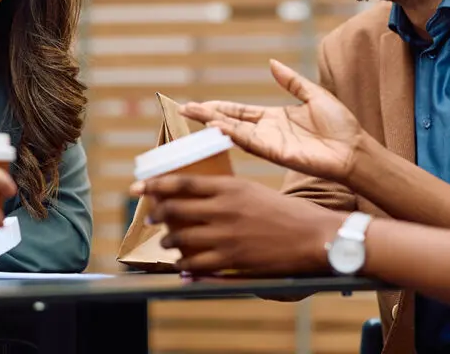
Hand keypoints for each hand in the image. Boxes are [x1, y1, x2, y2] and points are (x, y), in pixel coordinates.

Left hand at [139, 175, 341, 273]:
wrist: (312, 236)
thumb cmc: (283, 211)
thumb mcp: (250, 189)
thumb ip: (223, 192)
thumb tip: (196, 195)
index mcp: (228, 187)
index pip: (182, 182)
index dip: (155, 184)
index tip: (137, 186)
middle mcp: (223, 209)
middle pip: (175, 209)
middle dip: (156, 214)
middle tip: (151, 217)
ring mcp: (227, 236)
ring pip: (181, 238)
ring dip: (168, 241)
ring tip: (166, 242)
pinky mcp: (233, 260)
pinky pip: (197, 266)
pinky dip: (184, 267)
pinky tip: (181, 268)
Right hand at [181, 59, 364, 182]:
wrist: (355, 149)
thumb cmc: (340, 125)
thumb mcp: (313, 94)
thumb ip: (290, 81)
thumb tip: (271, 63)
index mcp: (274, 118)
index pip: (239, 111)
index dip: (218, 108)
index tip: (198, 105)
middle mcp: (267, 131)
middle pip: (230, 121)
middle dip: (207, 116)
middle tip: (183, 111)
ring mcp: (270, 143)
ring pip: (235, 132)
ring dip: (215, 124)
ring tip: (194, 115)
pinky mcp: (277, 153)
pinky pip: (251, 142)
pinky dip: (234, 134)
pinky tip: (219, 126)